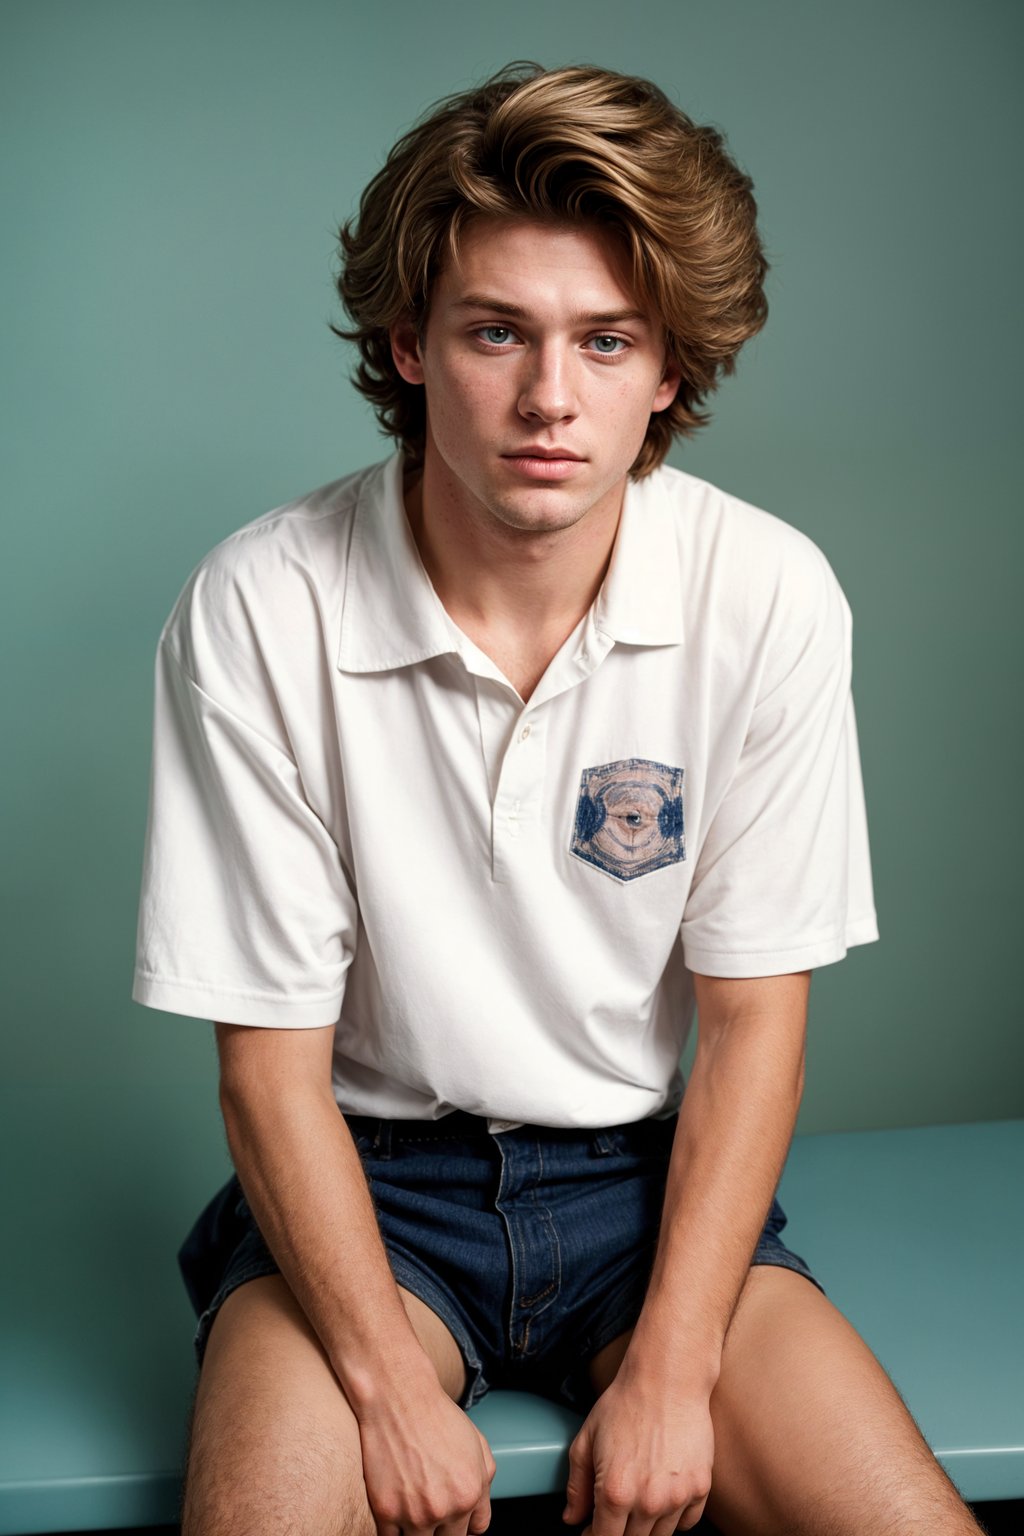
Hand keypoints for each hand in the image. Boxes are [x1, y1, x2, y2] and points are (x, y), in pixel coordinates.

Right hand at [357, 1377, 495, 1535]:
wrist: (398, 1397)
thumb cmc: (436, 1417)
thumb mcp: (478, 1446)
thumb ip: (484, 1489)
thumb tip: (476, 1524)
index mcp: (469, 1494)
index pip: (472, 1533)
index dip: (462, 1526)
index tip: (451, 1521)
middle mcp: (444, 1508)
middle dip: (440, 1530)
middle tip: (431, 1507)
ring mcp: (413, 1512)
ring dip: (416, 1531)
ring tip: (412, 1508)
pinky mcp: (385, 1510)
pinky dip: (393, 1531)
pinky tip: (395, 1511)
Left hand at [562, 1375, 713, 1535]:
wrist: (668, 1379)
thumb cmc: (626, 1403)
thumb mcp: (586, 1440)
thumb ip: (576, 1486)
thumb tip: (572, 1518)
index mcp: (615, 1492)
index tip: (591, 1531)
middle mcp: (648, 1502)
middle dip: (618, 1533)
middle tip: (613, 1515)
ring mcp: (678, 1497)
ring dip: (645, 1528)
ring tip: (637, 1503)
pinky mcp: (701, 1488)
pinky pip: (687, 1523)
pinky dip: (675, 1518)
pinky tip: (663, 1498)